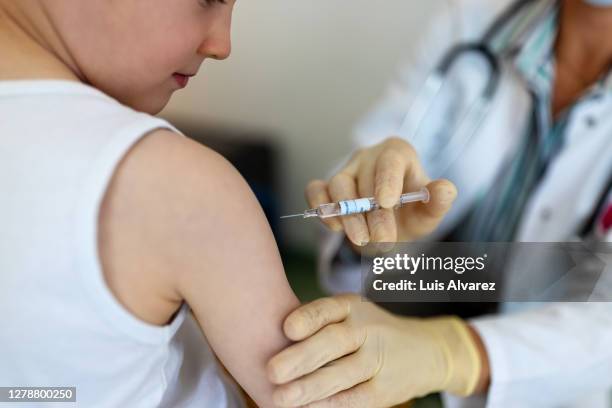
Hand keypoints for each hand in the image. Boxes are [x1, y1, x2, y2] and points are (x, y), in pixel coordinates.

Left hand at [267, 294, 484, 407]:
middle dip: (302, 357)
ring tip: (281, 398)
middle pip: (334, 342)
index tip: (286, 328)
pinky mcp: (385, 390)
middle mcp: (367, 329)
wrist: (425, 352)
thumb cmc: (367, 331)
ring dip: (310, 388)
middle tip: (271, 371)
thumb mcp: (349, 315)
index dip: (308, 318)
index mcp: (353, 306)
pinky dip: (329, 404)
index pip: (328, 309)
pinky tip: (307, 407)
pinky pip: (354, 399)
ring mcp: (379, 359)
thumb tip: (273, 343)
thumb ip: (317, 324)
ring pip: (342, 374)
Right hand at [306, 137, 456, 244]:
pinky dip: (320, 207)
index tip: (386, 203)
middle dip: (372, 213)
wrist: (388, 225)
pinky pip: (315, 190)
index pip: (390, 160)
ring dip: (348, 215)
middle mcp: (368, 156)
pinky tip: (334, 226)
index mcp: (397, 153)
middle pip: (364, 179)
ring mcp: (345, 170)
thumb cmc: (410, 212)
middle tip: (383, 240)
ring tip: (361, 239)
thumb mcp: (429, 211)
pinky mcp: (326, 186)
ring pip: (338, 185)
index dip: (386, 180)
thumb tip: (446, 189)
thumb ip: (439, 201)